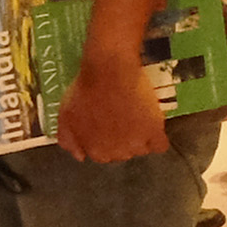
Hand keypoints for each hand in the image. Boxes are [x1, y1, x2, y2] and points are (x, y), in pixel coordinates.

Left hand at [55, 49, 170, 164]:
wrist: (110, 70)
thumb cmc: (86, 89)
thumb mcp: (66, 115)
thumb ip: (69, 139)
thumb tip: (79, 155)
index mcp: (95, 149)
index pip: (102, 155)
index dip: (104, 139)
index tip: (106, 127)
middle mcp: (116, 152)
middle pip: (122, 153)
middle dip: (121, 139)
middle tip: (120, 118)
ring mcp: (136, 143)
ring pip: (141, 149)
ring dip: (139, 138)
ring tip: (135, 117)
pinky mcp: (154, 131)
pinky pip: (159, 145)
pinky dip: (156, 138)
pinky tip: (151, 127)